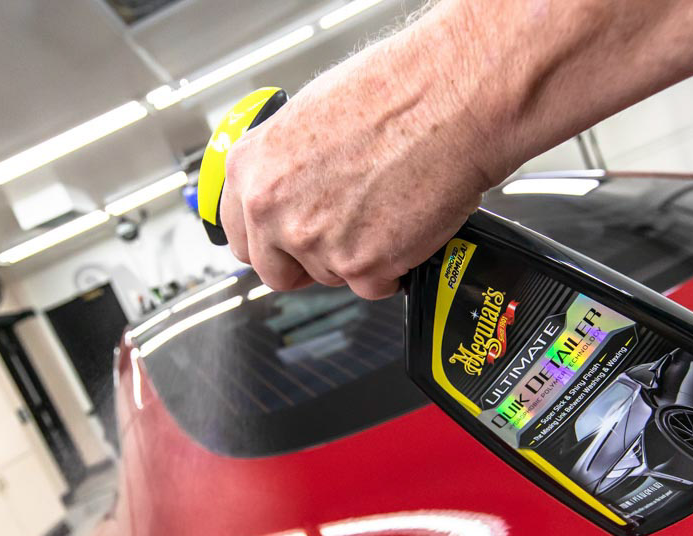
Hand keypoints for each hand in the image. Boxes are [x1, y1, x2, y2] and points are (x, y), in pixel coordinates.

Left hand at [219, 19, 496, 298]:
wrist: (451, 100)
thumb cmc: (395, 92)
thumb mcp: (312, 116)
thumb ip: (287, 167)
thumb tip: (290, 192)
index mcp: (252, 167)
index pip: (240, 234)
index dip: (269, 241)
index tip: (286, 242)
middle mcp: (272, 208)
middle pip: (275, 270)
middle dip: (306, 263)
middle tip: (341, 236)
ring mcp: (315, 241)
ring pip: (329, 277)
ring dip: (356, 258)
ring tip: (386, 210)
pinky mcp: (362, 265)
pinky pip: (373, 286)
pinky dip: (393, 267)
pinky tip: (406, 225)